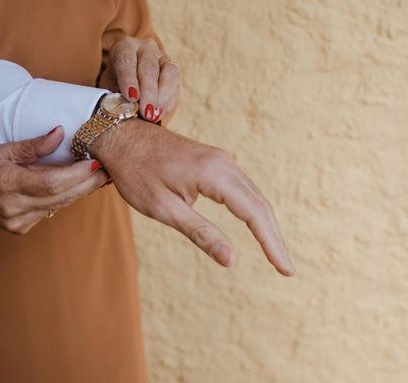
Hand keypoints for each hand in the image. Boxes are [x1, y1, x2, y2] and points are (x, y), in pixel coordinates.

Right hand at [0, 127, 107, 234]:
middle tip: (108, 168)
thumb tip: (61, 133)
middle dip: (88, 182)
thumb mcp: (2, 149)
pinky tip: (75, 185)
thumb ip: (33, 145)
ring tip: (99, 174)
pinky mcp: (21, 229)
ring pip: (60, 205)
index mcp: (6, 183)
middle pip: (61, 196)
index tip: (96, 162)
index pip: (51, 182)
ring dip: (81, 190)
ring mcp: (17, 221)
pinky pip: (51, 210)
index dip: (76, 174)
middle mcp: (13, 207)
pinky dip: (64, 197)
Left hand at [91, 120, 294, 275]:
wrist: (121, 136)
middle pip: (259, 204)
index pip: (254, 213)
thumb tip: (231, 259)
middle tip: (286, 269)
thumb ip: (200, 232)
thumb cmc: (136, 173)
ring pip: (252, 194)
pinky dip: (252, 209)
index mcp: (213, 173)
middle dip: (273, 236)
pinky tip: (255, 225)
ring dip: (265, 223)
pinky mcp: (212, 160)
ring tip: (275, 253)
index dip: (271, 243)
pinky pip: (241, 187)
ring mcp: (219, 159)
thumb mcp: (163, 208)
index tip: (286, 270)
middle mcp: (223, 163)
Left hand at [99, 36, 178, 122]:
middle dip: (148, 92)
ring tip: (154, 116)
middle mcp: (145, 48)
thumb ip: (117, 95)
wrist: (128, 84)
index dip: (128, 79)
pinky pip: (175, 84)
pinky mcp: (173, 70)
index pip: (126, 60)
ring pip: (167, 73)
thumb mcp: (110, 87)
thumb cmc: (115, 84)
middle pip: (148, 68)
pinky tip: (160, 113)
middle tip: (145, 112)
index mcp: (124, 47)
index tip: (131, 97)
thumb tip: (126, 108)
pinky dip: (168, 101)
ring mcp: (162, 57)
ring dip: (161, 97)